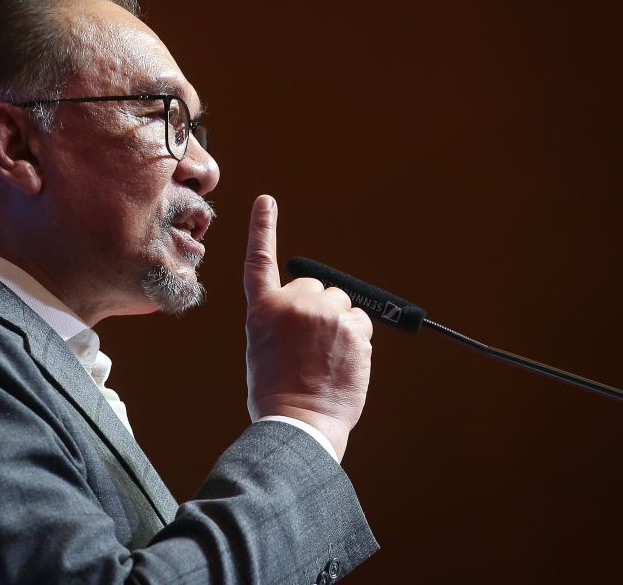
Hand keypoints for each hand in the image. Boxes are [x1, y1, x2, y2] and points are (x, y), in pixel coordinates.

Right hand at [243, 195, 372, 459]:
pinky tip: (343, 363)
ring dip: (339, 325)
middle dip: (319, 311)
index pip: (260, 261)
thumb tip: (309, 317)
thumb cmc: (277, 394)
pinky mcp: (351, 325)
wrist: (298, 420)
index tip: (266, 202)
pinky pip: (362, 322)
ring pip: (342, 305)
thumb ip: (281, 322)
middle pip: (317, 289)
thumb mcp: (262, 349)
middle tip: (312, 348)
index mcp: (262, 310)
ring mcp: (323, 313)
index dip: (263, 229)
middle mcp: (292, 303)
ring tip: (326, 359)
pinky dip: (357, 339)